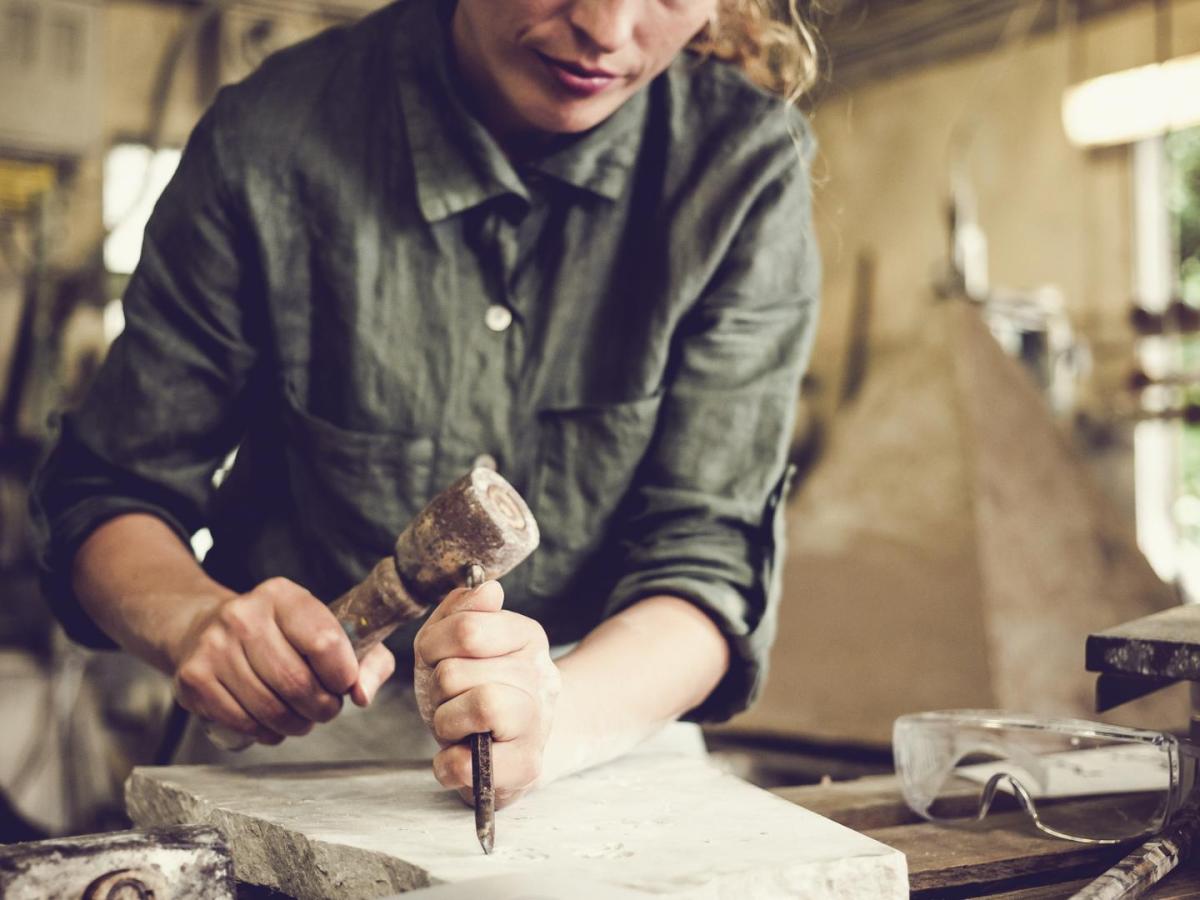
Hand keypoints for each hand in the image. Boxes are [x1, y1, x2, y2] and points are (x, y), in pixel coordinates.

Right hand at [170, 576, 394, 744]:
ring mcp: (214, 646)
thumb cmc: (279, 634)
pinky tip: (271, 723)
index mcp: (283, 595)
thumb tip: (362, 695)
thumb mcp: (327, 629)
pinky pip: (241, 723)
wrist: (205, 627)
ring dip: (295, 724)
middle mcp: (244, 615)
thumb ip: (367, 659)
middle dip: (322, 708)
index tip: (343, 684)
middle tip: (324, 709)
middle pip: (297, 683)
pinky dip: (265, 733)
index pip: (325, 642)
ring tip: (301, 717)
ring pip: (269, 709)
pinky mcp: (193, 678)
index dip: (343, 675)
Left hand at [413, 580, 560, 806]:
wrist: (513, 747)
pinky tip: (460, 754)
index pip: (466, 629)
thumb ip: (461, 611)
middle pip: (457, 672)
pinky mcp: (527, 766)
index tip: (438, 660)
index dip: (433, 648)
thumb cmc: (478, 690)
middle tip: (453, 699)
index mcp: (527, 636)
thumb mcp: (457, 646)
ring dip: (446, 722)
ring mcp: (538, 722)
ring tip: (458, 726)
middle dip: (438, 690)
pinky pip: (468, 763)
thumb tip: (489, 589)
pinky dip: (447, 764)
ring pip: (480, 706)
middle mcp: (540, 675)